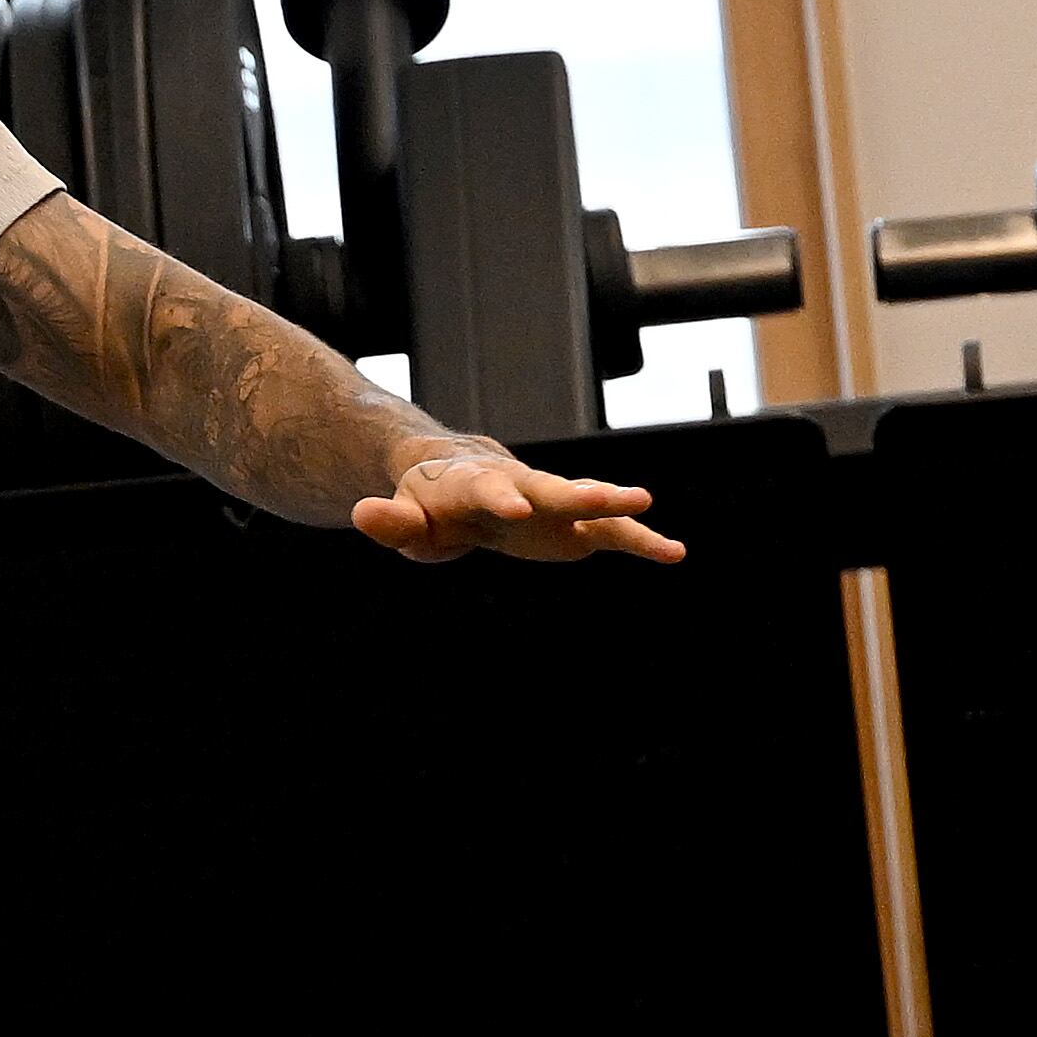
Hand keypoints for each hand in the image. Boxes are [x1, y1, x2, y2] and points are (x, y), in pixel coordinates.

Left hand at [353, 447, 683, 565]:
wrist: (464, 483)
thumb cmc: (431, 506)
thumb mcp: (406, 520)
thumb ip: (390, 520)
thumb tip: (361, 512)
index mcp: (477, 487)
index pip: (488, 491)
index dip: (501, 499)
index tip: (516, 511)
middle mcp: (524, 488)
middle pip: (551, 489)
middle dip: (579, 495)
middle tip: (608, 498)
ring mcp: (554, 504)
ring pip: (589, 501)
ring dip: (616, 505)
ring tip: (647, 505)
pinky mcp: (576, 525)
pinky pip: (613, 533)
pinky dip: (642, 541)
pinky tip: (675, 553)